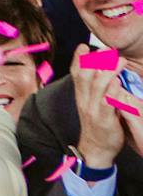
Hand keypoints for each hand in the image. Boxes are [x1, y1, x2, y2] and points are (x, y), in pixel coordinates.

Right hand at [75, 51, 129, 169]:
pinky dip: (112, 92)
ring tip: (119, 61)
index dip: (78, 59)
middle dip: (95, 61)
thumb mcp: (92, 104)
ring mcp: (93, 110)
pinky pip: (107, 104)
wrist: (96, 149)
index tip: (83, 46)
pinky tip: (117, 82)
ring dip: (108, 72)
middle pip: (85, 77)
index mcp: (82, 96)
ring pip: (97, 87)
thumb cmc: (98, 125)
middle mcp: (85, 101)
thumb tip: (103, 72)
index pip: (76, 74)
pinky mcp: (104, 120)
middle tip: (106, 50)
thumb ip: (95, 89)